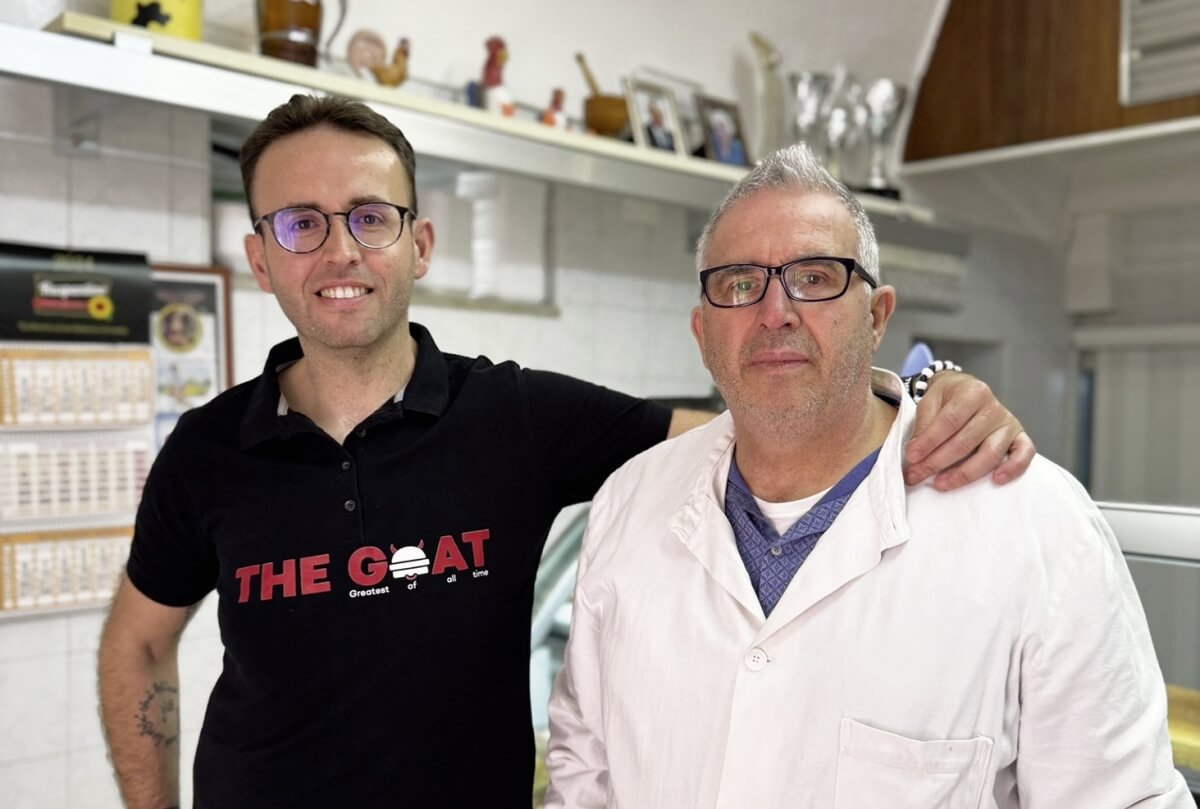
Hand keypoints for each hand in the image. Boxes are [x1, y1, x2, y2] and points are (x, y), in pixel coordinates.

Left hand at [903, 372, 1035, 489]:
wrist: (966, 389)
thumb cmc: (947, 398)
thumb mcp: (929, 401)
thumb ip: (924, 424)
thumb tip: (915, 452)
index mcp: (972, 392)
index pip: (949, 421)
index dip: (929, 442)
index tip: (911, 457)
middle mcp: (993, 407)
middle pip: (965, 442)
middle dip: (937, 462)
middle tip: (916, 475)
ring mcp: (1008, 423)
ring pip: (990, 453)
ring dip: (964, 473)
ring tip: (942, 484)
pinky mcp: (1019, 436)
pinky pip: (1024, 453)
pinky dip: (1014, 468)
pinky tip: (997, 480)